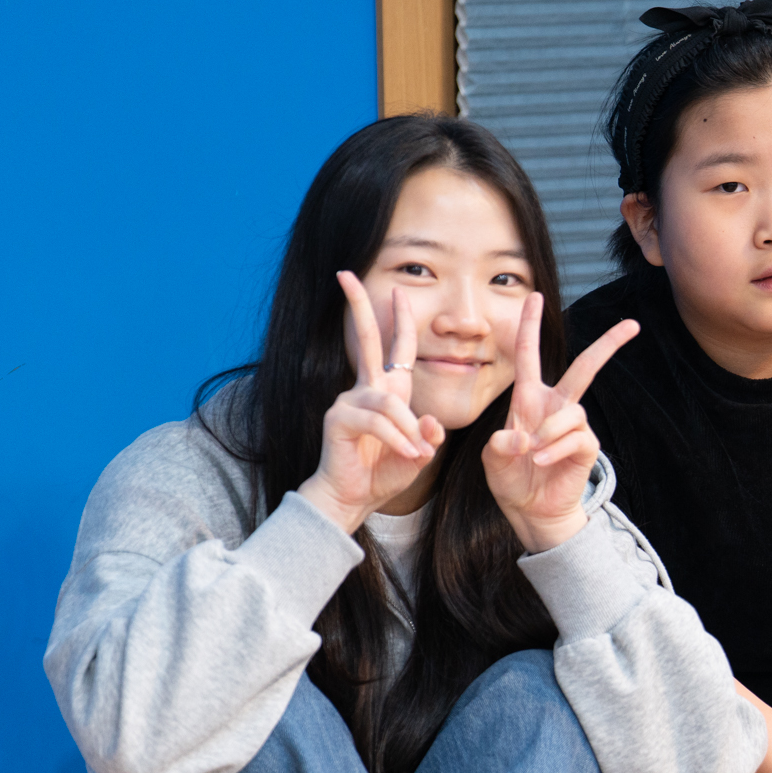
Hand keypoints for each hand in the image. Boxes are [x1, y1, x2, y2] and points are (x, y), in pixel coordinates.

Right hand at [299, 272, 444, 531]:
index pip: (395, 348)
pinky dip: (397, 439)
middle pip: (366, 340)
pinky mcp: (340, 418)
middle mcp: (366, 389)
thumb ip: (427, 436)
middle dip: (358, 306)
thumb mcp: (419, 452)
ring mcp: (349, 401)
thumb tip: (432, 425)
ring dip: (408, 430)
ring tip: (417, 454)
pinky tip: (406, 455)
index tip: (397, 290)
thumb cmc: (385, 473)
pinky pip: (378, 421)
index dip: (399, 320)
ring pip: (389, 402)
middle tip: (345, 274)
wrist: (354, 497)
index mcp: (387, 391)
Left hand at [482, 296, 640, 553]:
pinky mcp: (586, 447)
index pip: (528, 356)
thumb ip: (499, 445)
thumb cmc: (511, 479)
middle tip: (632, 325)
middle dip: (608, 345)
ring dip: (550, 431)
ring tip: (534, 454)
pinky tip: (543, 461)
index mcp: (529, 399)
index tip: (534, 296)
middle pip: (584, 368)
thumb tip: (520, 438)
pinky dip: (556, 449)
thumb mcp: (493, 459)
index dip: (529, 326)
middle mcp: (556, 407)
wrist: (532, 511)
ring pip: (573, 412)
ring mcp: (574, 427)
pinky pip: (576, 438)